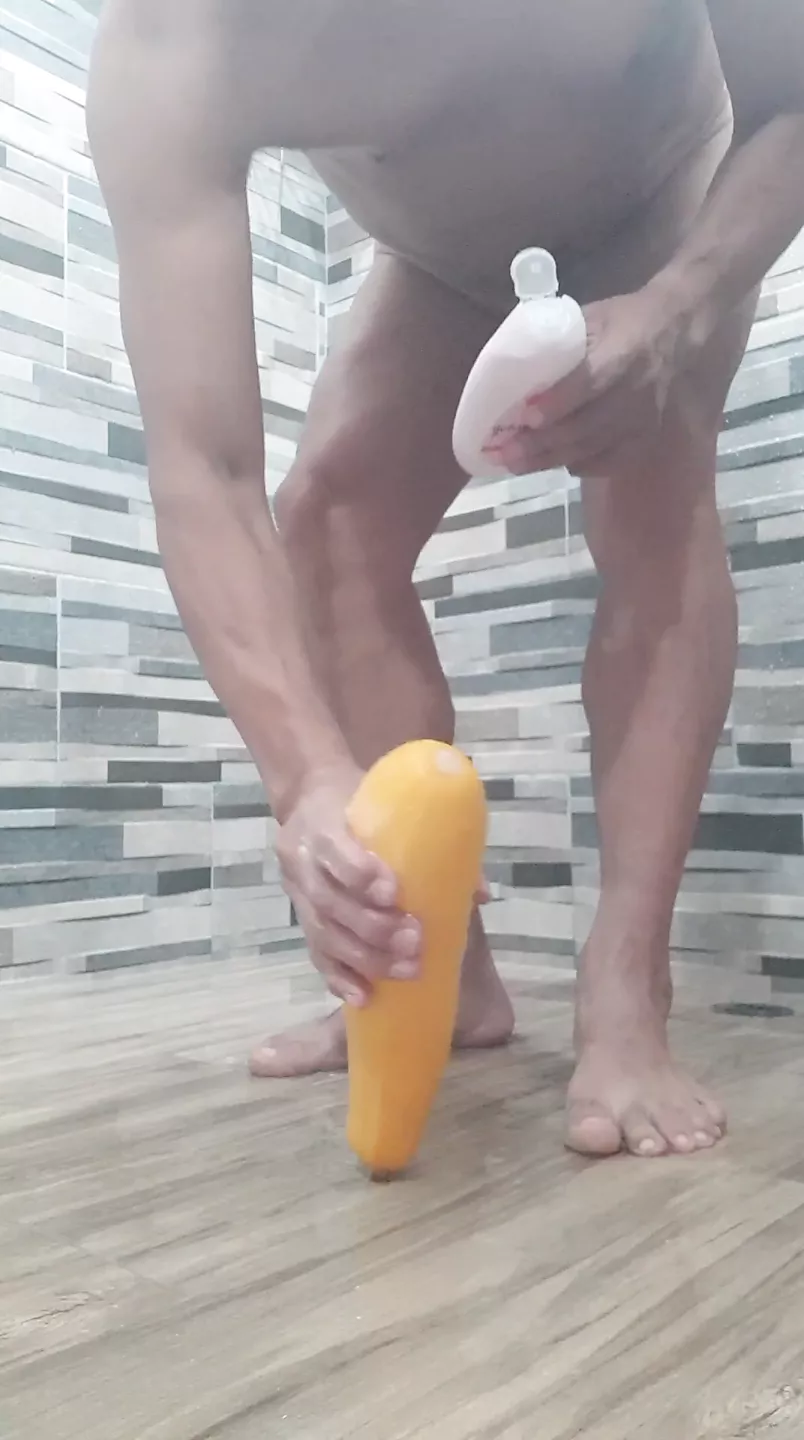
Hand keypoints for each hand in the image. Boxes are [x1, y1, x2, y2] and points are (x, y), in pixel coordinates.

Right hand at [276, 765, 421, 1007]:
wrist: (310, 797)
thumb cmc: (360, 800)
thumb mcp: (388, 803)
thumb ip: (432, 840)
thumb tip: (478, 892)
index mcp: (321, 823)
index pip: (333, 850)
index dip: (359, 874)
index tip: (394, 892)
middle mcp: (302, 861)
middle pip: (329, 903)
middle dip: (373, 928)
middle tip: (415, 941)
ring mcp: (297, 894)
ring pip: (323, 934)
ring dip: (366, 958)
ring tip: (407, 970)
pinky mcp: (300, 919)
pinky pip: (315, 954)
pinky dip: (339, 978)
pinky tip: (364, 996)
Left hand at [496, 282, 705, 479]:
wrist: (676, 332)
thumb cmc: (624, 320)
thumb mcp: (592, 317)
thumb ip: (559, 341)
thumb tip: (514, 369)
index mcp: (622, 352)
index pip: (587, 384)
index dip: (555, 404)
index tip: (522, 417)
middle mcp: (634, 392)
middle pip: (584, 427)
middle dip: (540, 444)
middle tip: (504, 453)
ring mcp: (642, 419)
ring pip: (592, 449)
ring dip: (551, 460)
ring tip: (517, 465)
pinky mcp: (646, 437)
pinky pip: (609, 462)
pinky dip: (580, 465)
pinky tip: (557, 462)